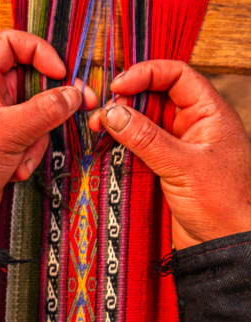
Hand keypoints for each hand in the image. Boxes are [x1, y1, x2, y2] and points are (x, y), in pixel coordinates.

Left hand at [0, 30, 96, 230]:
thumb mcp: (8, 132)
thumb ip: (45, 109)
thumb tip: (73, 94)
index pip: (11, 44)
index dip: (39, 52)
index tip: (61, 73)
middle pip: (30, 80)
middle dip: (50, 101)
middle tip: (77, 106)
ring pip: (35, 112)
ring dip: (36, 137)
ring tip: (20, 156)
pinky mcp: (2, 142)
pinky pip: (30, 136)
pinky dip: (28, 154)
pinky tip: (14, 171)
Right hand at [89, 60, 250, 249]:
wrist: (222, 245)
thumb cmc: (221, 204)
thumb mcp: (183, 165)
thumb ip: (146, 138)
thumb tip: (113, 112)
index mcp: (209, 114)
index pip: (176, 76)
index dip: (146, 74)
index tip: (118, 86)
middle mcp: (192, 124)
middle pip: (153, 95)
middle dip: (126, 99)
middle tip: (104, 113)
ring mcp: (175, 144)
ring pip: (141, 119)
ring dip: (119, 121)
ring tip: (99, 129)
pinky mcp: (161, 164)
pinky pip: (136, 143)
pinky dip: (119, 141)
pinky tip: (105, 144)